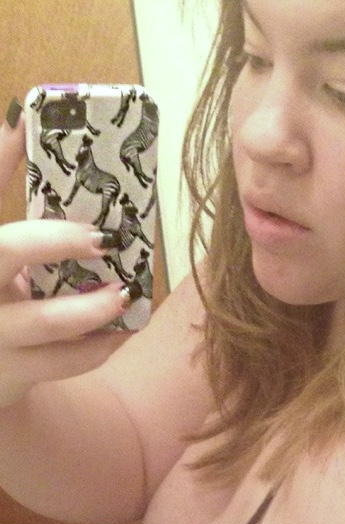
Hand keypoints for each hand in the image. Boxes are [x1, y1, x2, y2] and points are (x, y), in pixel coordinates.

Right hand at [0, 100, 130, 409]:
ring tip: (124, 294)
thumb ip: (4, 190)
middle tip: (99, 237)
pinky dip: (100, 347)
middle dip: (52, 241)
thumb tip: (21, 121)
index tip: (26, 124)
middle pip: (2, 252)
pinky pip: (65, 362)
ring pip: (44, 322)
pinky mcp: (13, 373)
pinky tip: (122, 331)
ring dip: (93, 308)